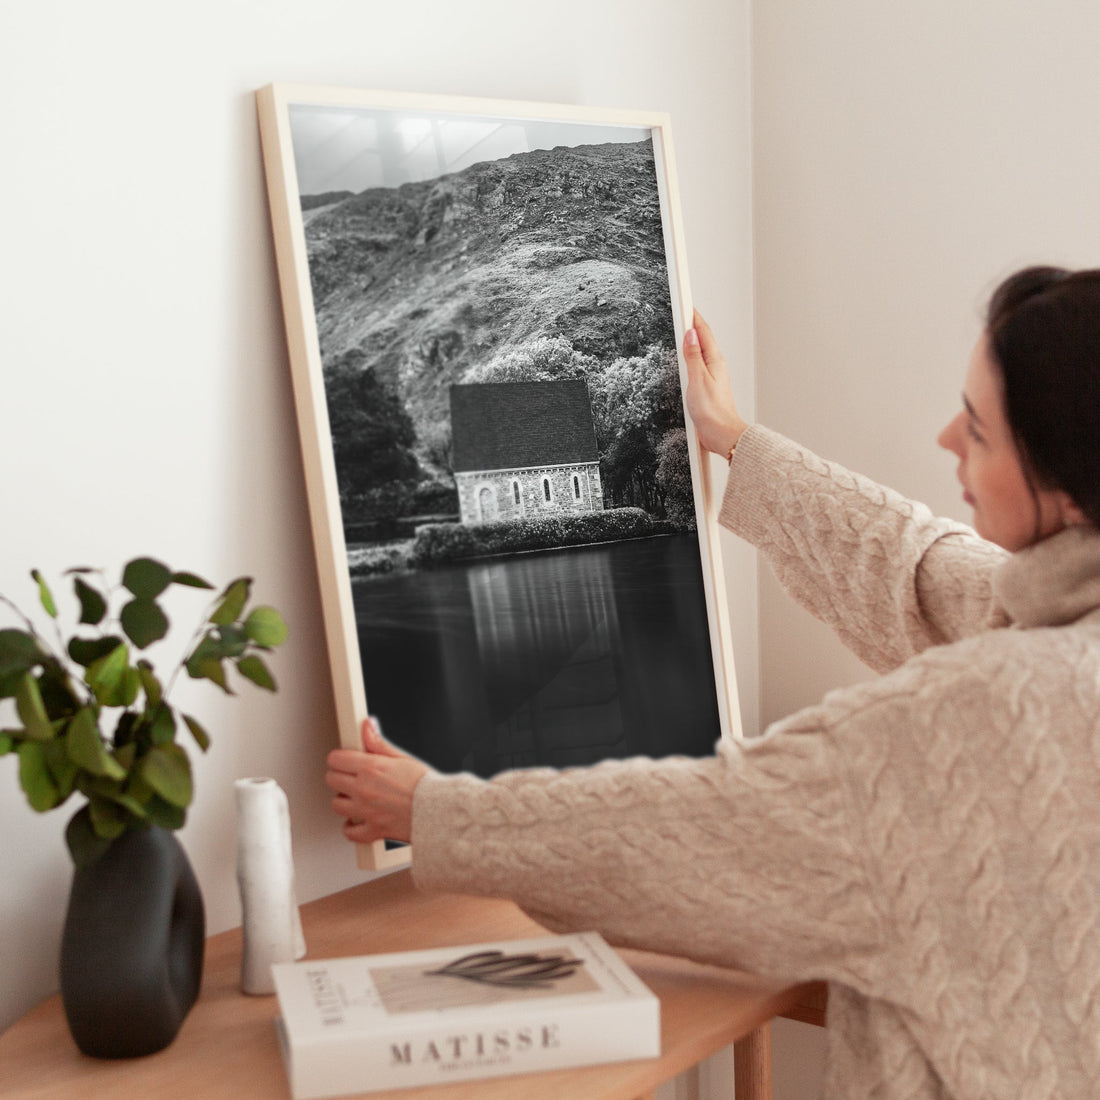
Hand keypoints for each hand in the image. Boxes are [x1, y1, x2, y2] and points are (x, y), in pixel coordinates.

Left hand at [325, 717, 429, 844]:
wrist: (440, 811)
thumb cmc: (426, 785)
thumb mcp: (402, 758)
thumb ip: (379, 743)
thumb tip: (367, 726)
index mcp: (371, 768)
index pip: (336, 759)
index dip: (340, 758)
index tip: (345, 760)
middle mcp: (364, 789)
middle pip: (331, 780)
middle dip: (339, 776)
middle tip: (351, 776)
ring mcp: (366, 811)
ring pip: (336, 805)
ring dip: (344, 800)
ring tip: (356, 797)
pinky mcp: (372, 829)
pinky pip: (349, 832)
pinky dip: (351, 827)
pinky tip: (357, 820)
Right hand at [683, 310, 748, 456]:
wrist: (722, 434)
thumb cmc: (713, 412)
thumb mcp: (698, 380)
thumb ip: (693, 356)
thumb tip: (690, 335)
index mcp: (714, 361)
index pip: (703, 332)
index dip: (694, 317)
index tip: (686, 304)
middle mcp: (715, 366)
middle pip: (702, 340)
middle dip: (692, 325)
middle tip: (683, 311)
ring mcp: (712, 377)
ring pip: (700, 352)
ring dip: (692, 341)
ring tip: (683, 329)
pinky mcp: (707, 387)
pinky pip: (698, 366)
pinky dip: (690, 357)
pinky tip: (685, 360)